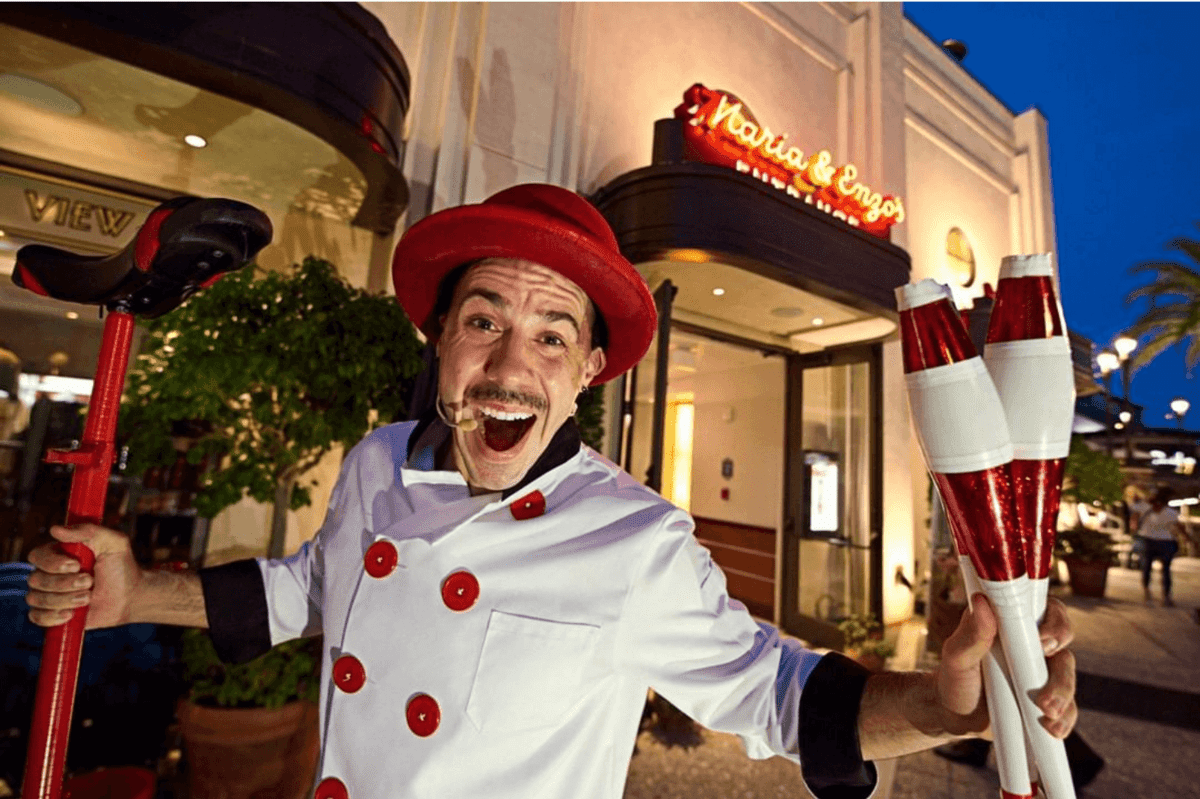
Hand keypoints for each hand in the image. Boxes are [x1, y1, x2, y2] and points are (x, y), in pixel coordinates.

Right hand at [26, 524, 142, 628]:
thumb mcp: (113, 542)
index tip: (76, 565)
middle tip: (90, 582)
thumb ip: (89, 531)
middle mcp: (48, 573)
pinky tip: (72, 614)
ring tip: (88, 598)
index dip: (53, 563)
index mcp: (58, 553)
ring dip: (64, 600)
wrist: (130, 596)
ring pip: (36, 599)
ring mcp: (48, 594)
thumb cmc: (121, 566)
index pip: (37, 556)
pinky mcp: (52, 614)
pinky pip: (37, 617)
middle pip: (35, 579)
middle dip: (64, 583)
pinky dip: (53, 617)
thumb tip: (56, 529)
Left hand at [937, 593, 1077, 738]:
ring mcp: (1044, 676)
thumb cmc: (954, 676)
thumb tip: (981, 602)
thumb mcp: (957, 656)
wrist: (953, 714)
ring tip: (1046, 711)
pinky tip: (1052, 728)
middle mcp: (1035, 648)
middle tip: (1045, 682)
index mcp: (1015, 625)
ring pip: (1069, 680)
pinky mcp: (1049, 702)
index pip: (1048, 612)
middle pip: (1065, 649)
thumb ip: (971, 633)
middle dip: (1062, 670)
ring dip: (1063, 697)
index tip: (1043, 642)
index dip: (1055, 623)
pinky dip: (1063, 720)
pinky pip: (1067, 710)